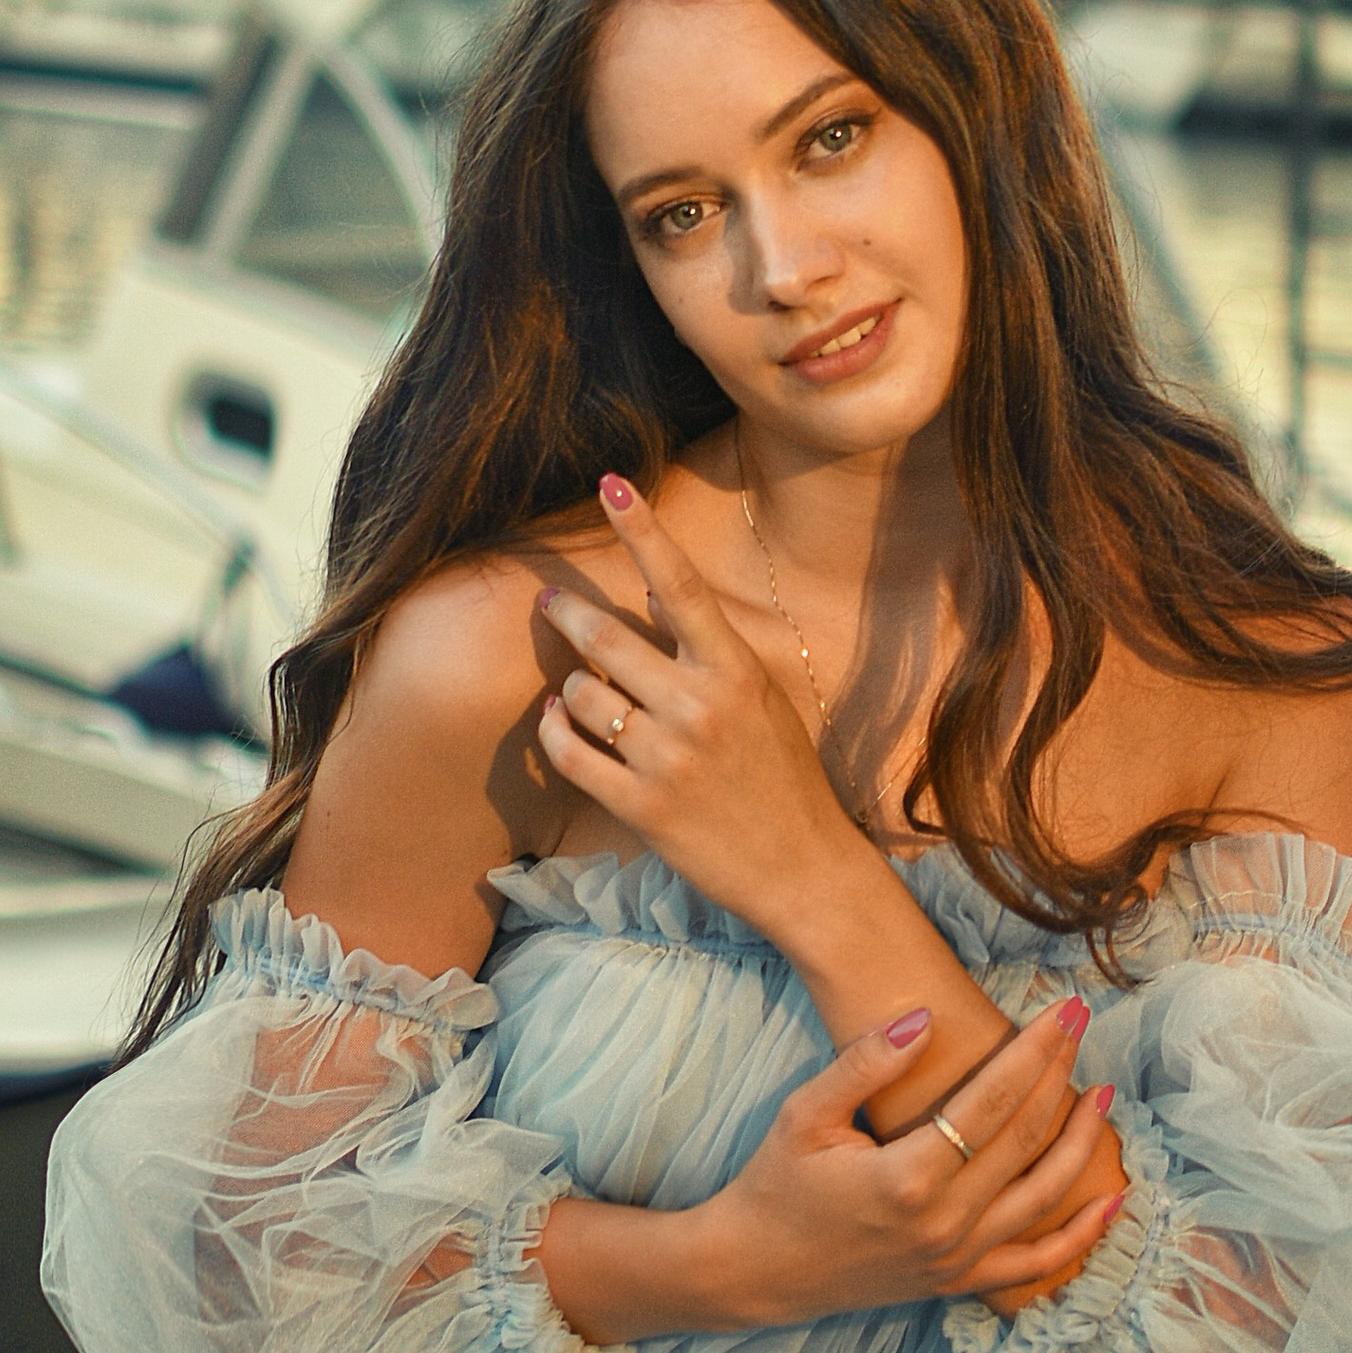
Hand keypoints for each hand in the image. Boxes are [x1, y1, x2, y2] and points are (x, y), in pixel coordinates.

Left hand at [537, 474, 869, 933]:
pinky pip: (570, 754)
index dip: (643, 530)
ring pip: (583, 695)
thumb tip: (659, 594)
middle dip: (566, 612)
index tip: (612, 484)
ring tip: (573, 690)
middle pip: (607, 637)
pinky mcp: (641, 806)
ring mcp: (668, 758)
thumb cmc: (785, 778)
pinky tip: (560, 722)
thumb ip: (711, 649)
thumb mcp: (764, 701)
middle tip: (547, 600)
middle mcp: (700, 706)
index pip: (682, 583)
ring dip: (569, 687)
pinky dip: (555, 732)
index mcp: (735, 671)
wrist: (804, 868)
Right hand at [696, 997, 1126, 1326]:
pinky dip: (1080, 1236)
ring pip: (1043, 1196)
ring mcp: (956, 1260)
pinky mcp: (958, 1282)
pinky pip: (1035, 1263)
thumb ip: (866, 1064)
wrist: (755, 1269)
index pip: (992, 1101)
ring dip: (1082, 1144)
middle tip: (1083, 1025)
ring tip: (1105, 1096)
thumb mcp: (805, 1114)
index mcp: (907, 1178)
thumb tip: (925, 1017)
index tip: (1065, 1010)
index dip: (1034, 1050)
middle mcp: (943, 1224)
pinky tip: (1112, 1200)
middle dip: (1061, 1075)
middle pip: (1024, 1139)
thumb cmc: (776, 1183)